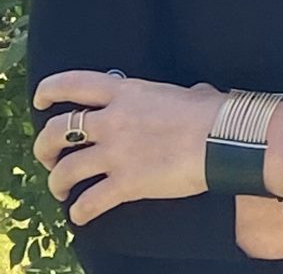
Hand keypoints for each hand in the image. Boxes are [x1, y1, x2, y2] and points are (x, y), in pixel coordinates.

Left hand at [32, 71, 225, 224]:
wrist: (223, 139)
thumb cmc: (211, 113)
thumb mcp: (187, 92)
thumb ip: (177, 95)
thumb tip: (197, 95)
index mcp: (126, 92)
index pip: (75, 84)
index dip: (49, 90)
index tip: (41, 100)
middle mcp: (113, 120)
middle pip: (58, 130)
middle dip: (45, 146)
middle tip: (50, 156)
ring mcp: (116, 153)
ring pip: (65, 170)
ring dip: (57, 182)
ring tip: (62, 189)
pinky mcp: (125, 184)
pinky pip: (88, 202)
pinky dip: (80, 212)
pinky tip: (81, 214)